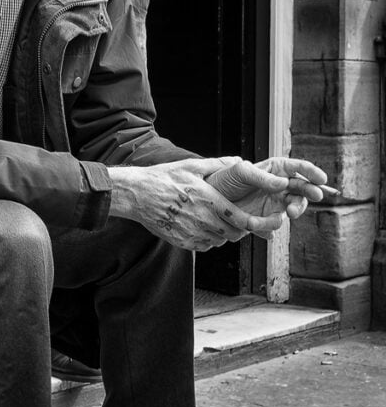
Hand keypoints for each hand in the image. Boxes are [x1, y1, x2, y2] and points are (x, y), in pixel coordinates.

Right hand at [108, 158, 278, 251]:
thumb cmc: (163, 178)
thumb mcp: (191, 166)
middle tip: (238, 218)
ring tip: (214, 218)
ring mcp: (193, 234)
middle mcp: (204, 220)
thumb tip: (241, 161)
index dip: (261, 223)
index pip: (244, 219)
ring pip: (221, 241)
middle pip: (235, 234)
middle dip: (240, 227)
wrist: (136, 195)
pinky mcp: (183, 243)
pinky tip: (199, 224)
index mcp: (210, 201)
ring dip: (223, 233)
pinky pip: (204, 246)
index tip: (271, 222)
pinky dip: (207, 238)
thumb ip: (219, 165)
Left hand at [205, 157, 326, 238]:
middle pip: (302, 189)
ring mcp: (274, 203)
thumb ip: (263, 177)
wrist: (209, 200)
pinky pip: (275, 224)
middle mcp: (278, 186)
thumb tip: (284, 183)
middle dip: (310, 193)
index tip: (321, 178)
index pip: (296, 168)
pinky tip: (261, 227)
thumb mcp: (241, 173)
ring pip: (294, 207)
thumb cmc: (224, 180)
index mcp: (274, 169)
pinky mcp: (266, 218)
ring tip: (288, 213)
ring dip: (294, 210)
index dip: (310, 171)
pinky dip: (269, 226)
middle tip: (315, 196)